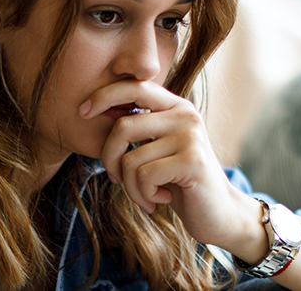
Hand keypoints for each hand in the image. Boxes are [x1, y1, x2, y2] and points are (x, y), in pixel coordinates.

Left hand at [78, 80, 262, 248]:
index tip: (82, 112)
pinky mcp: (192, 161)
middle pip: (122, 127)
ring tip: (145, 196)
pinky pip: (144, 177)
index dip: (104, 95)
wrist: (218, 213)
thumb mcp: (157, 149)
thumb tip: (95, 109)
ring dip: (130, 187)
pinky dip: (143, 196)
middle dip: (109, 159)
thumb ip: (138, 129)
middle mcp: (185, 115)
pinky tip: (160, 200)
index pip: (134, 87)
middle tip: (117, 178)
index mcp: (175, 107)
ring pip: (130, 160)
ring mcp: (190, 137)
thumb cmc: (179, 182)